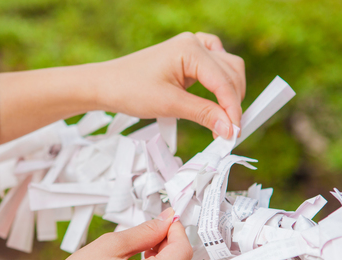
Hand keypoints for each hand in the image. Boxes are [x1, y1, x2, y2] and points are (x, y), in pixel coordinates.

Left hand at [96, 32, 245, 138]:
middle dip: (233, 102)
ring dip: (229, 93)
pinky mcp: (188, 58)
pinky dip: (220, 85)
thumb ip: (203, 114)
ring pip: (227, 69)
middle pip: (231, 72)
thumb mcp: (169, 105)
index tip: (234, 133)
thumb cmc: (130, 89)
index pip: (224, 81)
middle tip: (230, 131)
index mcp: (190, 49)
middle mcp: (194, 43)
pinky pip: (216, 67)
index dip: (232, 109)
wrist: (106, 85)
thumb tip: (229, 128)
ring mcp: (192, 48)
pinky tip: (217, 100)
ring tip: (223, 120)